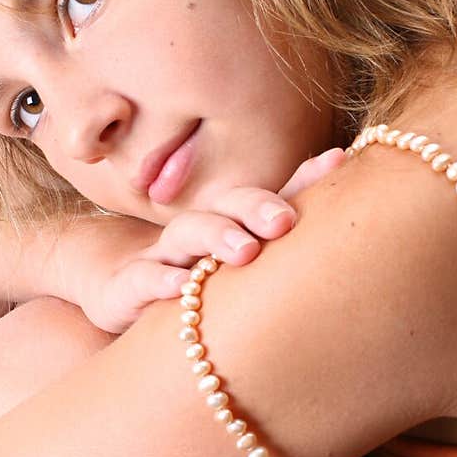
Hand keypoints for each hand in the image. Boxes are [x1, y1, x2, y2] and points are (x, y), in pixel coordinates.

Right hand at [78, 147, 346, 333]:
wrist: (112, 295)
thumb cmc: (188, 281)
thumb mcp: (232, 268)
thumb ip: (278, 240)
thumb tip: (344, 206)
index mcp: (227, 226)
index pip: (268, 196)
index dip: (301, 179)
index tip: (337, 162)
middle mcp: (196, 234)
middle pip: (226, 206)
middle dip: (256, 207)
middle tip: (284, 221)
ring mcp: (159, 258)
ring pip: (186, 235)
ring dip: (216, 237)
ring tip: (246, 250)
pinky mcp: (126, 290)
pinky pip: (143, 281)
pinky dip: (161, 281)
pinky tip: (182, 285)